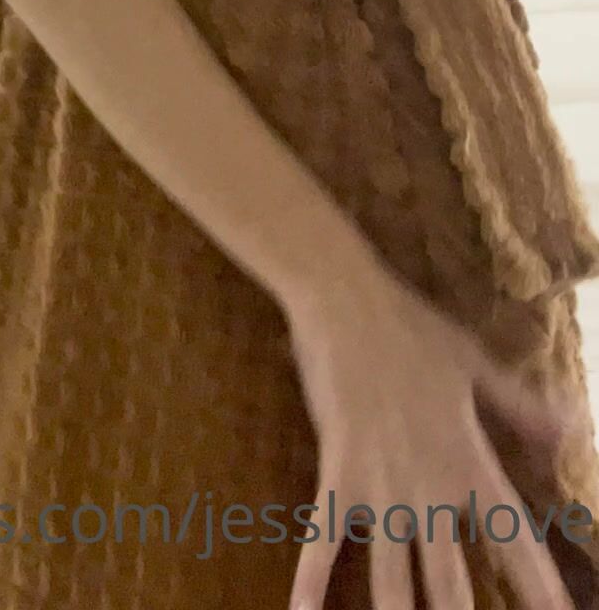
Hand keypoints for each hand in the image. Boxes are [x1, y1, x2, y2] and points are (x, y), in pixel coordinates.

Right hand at [286, 260, 588, 609]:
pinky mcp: (338, 473)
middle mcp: (430, 487)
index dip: (540, 590)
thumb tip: (576, 430)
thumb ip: (522, 408)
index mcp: (471, 462)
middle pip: (452, 584)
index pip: (516, 542)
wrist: (347, 300)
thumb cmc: (413, 328)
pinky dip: (309, 584)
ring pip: (392, 581)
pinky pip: (322, 540)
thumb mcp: (476, 366)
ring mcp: (382, 486)